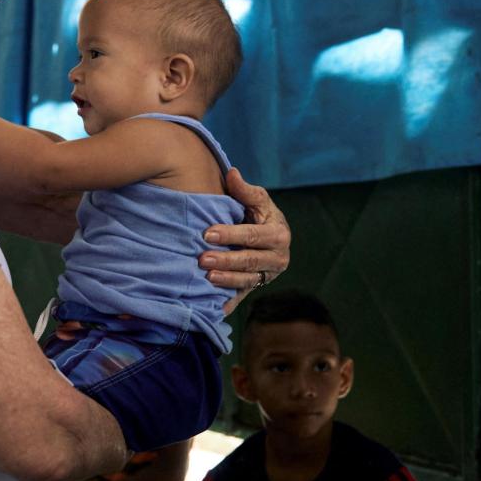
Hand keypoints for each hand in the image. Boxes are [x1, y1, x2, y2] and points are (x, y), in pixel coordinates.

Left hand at [200, 167, 290, 312]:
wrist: (270, 237)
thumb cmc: (261, 214)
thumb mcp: (258, 200)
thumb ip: (244, 190)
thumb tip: (231, 173)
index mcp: (279, 234)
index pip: (253, 235)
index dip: (231, 234)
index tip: (208, 233)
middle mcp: (278, 258)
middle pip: (250, 260)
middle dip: (225, 260)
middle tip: (201, 258)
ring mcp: (268, 275)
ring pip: (247, 280)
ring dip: (226, 280)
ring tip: (206, 277)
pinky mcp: (258, 286)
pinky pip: (243, 295)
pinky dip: (229, 302)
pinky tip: (214, 307)